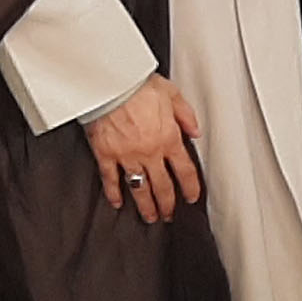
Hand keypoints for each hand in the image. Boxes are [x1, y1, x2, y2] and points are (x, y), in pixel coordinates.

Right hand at [86, 75, 202, 224]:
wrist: (109, 83)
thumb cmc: (137, 84)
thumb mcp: (171, 93)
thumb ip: (186, 115)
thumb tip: (195, 131)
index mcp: (168, 138)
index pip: (185, 171)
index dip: (191, 187)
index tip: (191, 197)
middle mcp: (150, 152)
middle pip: (163, 186)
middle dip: (168, 204)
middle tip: (169, 215)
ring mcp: (127, 155)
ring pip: (139, 188)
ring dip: (146, 206)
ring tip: (150, 217)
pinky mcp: (105, 154)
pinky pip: (110, 179)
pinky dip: (114, 193)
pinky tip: (117, 202)